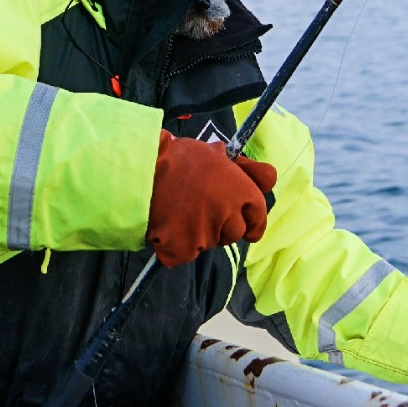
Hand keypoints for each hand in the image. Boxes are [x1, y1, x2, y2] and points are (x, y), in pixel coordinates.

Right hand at [147, 133, 274, 266]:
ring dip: (200, 234)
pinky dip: (177, 245)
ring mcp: (206, 235)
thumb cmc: (178, 157)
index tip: (246, 223)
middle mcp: (229, 216)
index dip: (252, 220)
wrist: (142, 171)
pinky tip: (166, 226)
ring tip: (180, 213)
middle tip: (203, 210)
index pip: (258, 216)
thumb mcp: (216, 153)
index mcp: (242, 192)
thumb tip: (265, 178)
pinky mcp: (183, 249)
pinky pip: (185, 253)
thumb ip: (244, 170)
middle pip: (234, 233)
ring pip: (209, 243)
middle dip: (223, 227)